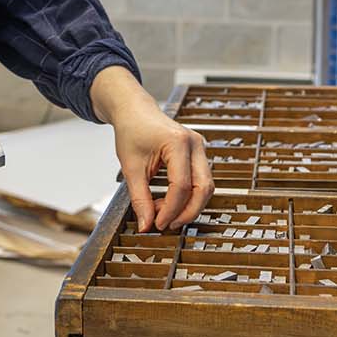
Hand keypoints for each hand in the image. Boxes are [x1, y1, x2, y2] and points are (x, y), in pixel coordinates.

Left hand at [90, 68, 213, 232]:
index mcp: (177, 142)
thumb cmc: (132, 130)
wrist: (134, 111)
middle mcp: (195, 143)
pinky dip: (188, 196)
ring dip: (188, 205)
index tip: (157, 224)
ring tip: (164, 213)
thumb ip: (140, 198)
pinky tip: (168, 202)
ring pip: (206, 186)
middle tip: (167, 224)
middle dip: (187, 212)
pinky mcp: (198, 153)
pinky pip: (201, 180)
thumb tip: (146, 224)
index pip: (181, 185)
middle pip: (203, 188)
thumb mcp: (131, 167)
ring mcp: (200, 147)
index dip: (171, 209)